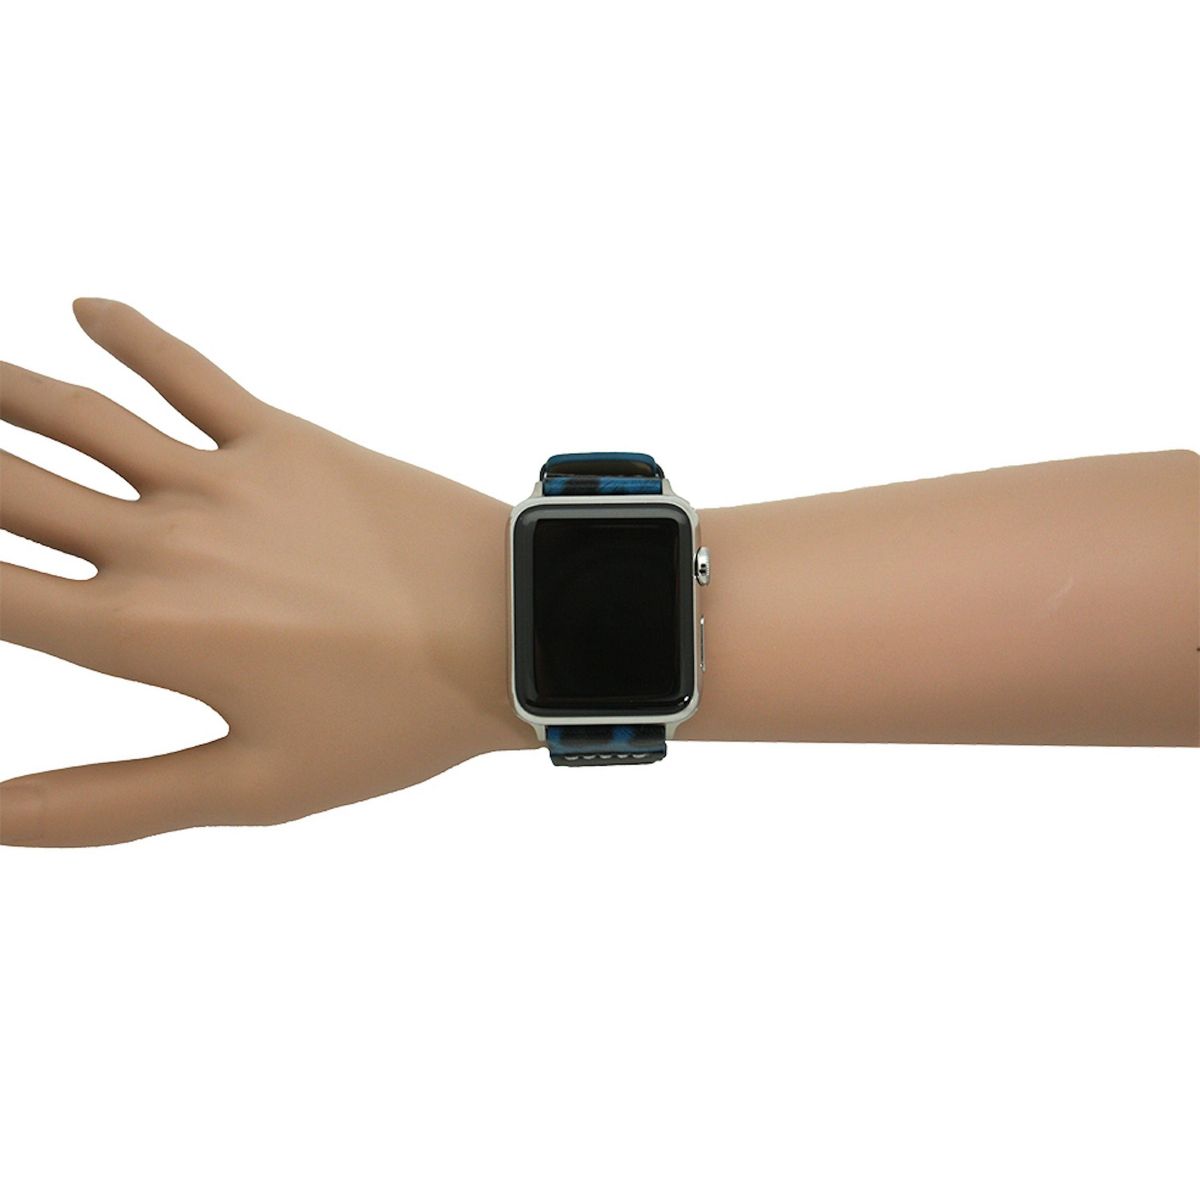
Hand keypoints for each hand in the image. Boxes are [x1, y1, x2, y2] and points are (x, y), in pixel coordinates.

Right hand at [1, 300, 534, 846]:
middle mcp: (161, 540)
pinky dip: (132, 333)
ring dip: (0, 393)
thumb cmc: (395, 721)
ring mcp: (224, 478)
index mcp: (142, 631)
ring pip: (72, 414)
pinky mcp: (287, 438)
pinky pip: (191, 371)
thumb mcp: (253, 787)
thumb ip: (111, 803)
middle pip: (5, 485)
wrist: (514, 629)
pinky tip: (85, 305)